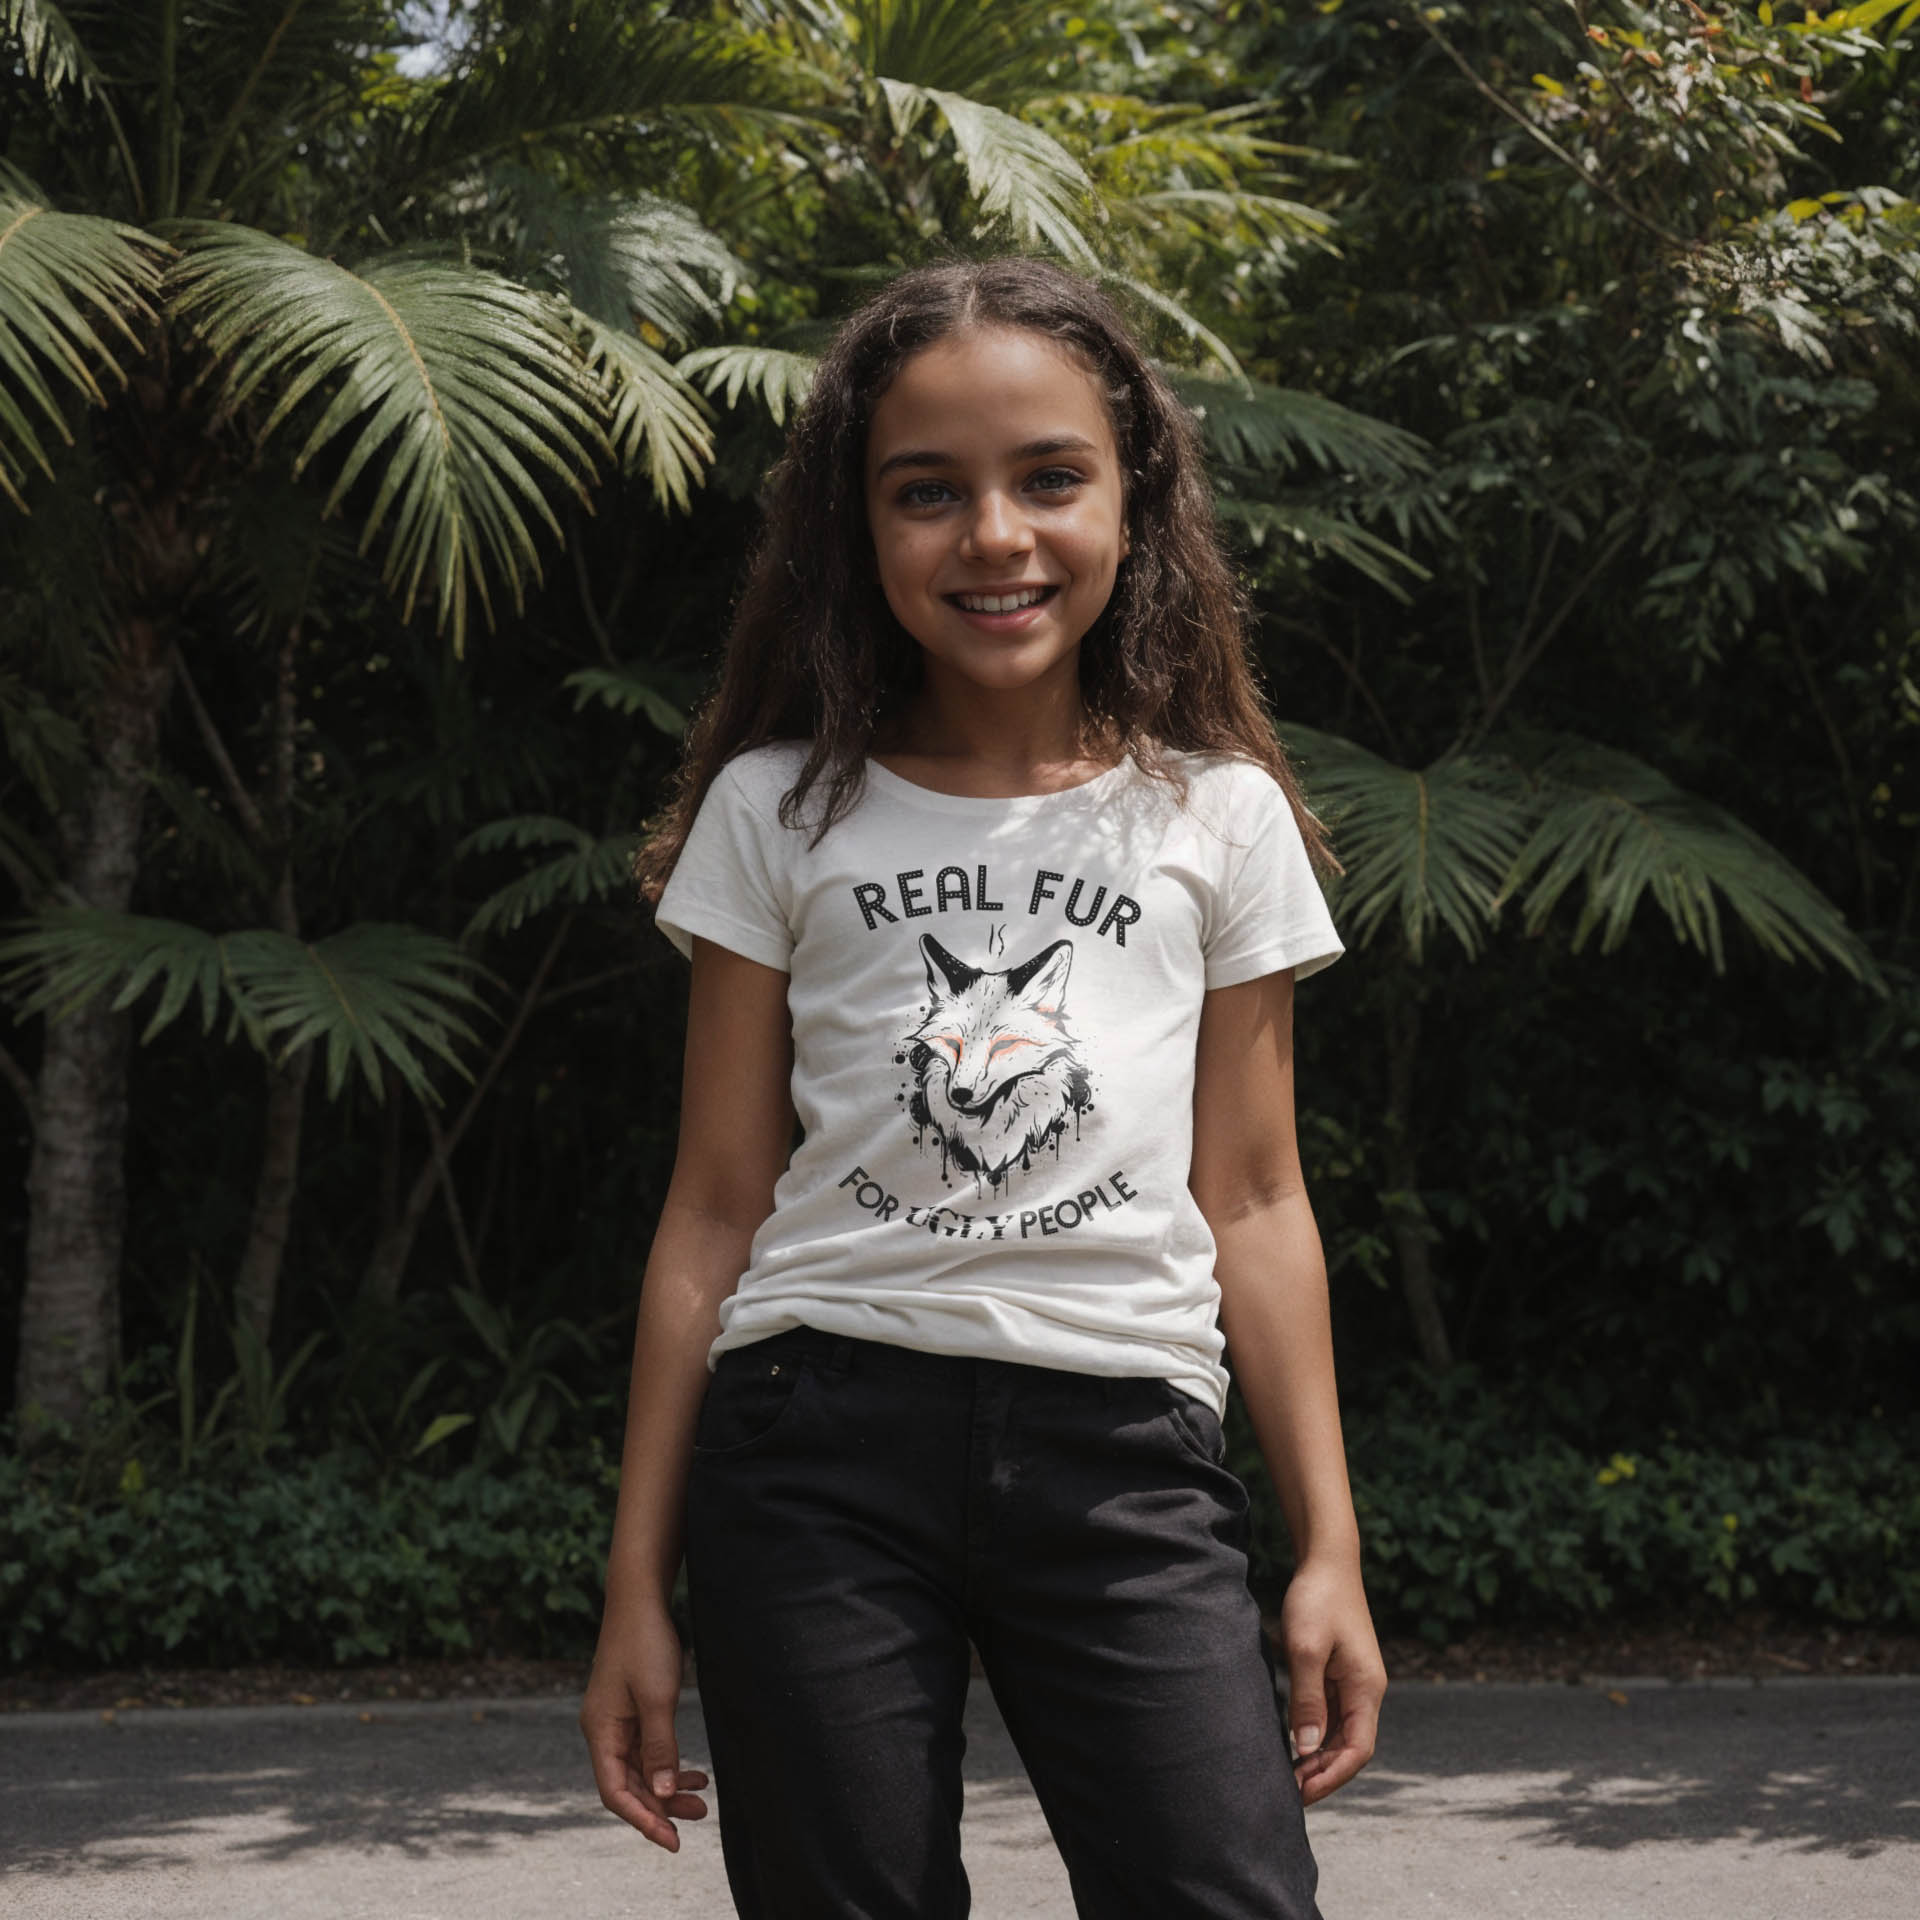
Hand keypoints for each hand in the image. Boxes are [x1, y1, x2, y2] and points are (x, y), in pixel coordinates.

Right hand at [580, 1598, 710, 1849]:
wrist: (640, 1599)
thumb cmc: (646, 1643)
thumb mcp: (657, 1697)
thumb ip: (660, 1747)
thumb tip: (663, 1794)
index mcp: (600, 1732)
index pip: (616, 1792)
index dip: (643, 1819)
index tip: (673, 1839)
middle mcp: (603, 1731)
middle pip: (629, 1784)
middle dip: (661, 1806)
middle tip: (698, 1817)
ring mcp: (617, 1721)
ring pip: (641, 1769)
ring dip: (668, 1786)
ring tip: (702, 1800)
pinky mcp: (631, 1710)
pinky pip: (648, 1749)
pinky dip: (669, 1763)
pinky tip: (694, 1772)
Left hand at [1277, 1553, 1386, 1805]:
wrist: (1327, 1560)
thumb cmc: (1317, 1599)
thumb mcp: (1306, 1649)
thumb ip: (1307, 1699)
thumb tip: (1306, 1747)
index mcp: (1366, 1688)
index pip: (1358, 1749)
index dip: (1331, 1775)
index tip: (1301, 1792)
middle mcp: (1366, 1690)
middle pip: (1351, 1746)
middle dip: (1324, 1773)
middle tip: (1288, 1792)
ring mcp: (1355, 1682)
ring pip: (1342, 1733)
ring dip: (1319, 1756)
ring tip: (1288, 1776)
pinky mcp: (1341, 1672)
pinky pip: (1333, 1714)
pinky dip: (1317, 1734)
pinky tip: (1294, 1743)